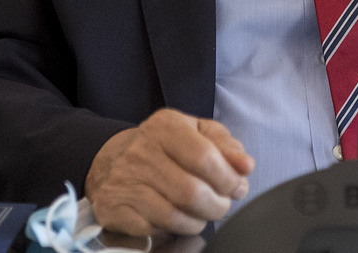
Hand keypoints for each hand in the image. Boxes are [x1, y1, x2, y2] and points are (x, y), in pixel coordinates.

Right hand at [84, 108, 254, 236]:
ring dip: (197, 221)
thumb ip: (226, 146)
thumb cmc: (165, 147)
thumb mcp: (198, 133)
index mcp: (166, 126)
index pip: (205, 157)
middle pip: (192, 191)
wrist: (112, 159)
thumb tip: (245, 166)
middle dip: (217, 205)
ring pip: (174, 216)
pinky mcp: (113, 208)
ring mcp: (125, 181)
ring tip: (201, 213)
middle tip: (220, 204)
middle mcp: (142, 151)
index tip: (236, 186)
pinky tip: (174, 218)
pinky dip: (171, 230)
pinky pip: (152, 230)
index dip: (228, 179)